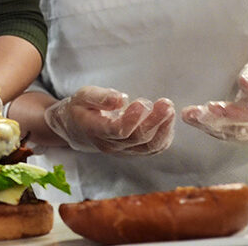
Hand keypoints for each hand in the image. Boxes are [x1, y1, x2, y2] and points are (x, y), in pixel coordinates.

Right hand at [45, 86, 175, 154]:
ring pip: (149, 146)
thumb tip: (121, 98)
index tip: (142, 103)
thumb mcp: (83, 96)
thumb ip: (100, 97)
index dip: (131, 119)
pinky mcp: (134, 152)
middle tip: (166, 103)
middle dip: (154, 120)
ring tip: (169, 109)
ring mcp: (123, 151)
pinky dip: (164, 136)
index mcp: (95, 129)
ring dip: (163, 129)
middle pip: (137, 137)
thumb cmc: (82, 108)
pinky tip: (168, 121)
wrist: (78, 129)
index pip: (116, 130)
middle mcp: (110, 145)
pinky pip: (154, 149)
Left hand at [181, 56, 247, 141]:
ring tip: (189, 116)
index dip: (235, 112)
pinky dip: (213, 129)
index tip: (212, 106)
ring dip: (210, 126)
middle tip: (192, 113)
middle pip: (243, 128)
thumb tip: (245, 82)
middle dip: (215, 121)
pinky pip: (232, 137)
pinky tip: (197, 121)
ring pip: (235, 135)